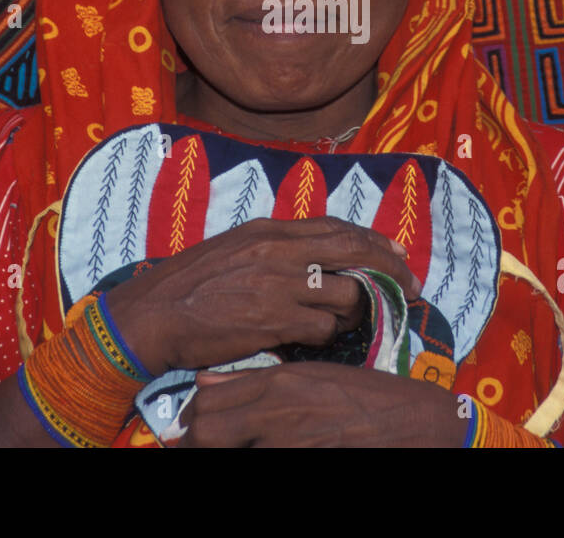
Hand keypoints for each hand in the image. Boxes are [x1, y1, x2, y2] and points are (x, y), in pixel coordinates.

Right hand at [103, 216, 421, 376]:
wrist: (153, 315)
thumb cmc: (190, 284)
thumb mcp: (234, 248)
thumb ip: (275, 247)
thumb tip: (316, 254)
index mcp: (269, 229)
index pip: (338, 227)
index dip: (374, 241)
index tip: (397, 253)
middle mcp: (278, 251)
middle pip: (354, 251)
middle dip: (389, 267)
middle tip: (410, 284)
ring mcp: (277, 285)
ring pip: (346, 293)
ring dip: (356, 309)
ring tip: (351, 319)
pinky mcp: (273, 321)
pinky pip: (322, 328)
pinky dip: (326, 334)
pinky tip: (313, 337)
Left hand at [171, 361, 466, 446]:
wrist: (412, 424)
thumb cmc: (366, 396)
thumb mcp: (311, 375)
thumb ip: (255, 379)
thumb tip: (205, 382)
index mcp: (277, 384)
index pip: (207, 403)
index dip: (193, 419)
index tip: (191, 427)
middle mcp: (276, 414)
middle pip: (205, 432)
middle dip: (196, 442)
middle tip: (196, 445)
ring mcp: (287, 445)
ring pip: (227, 453)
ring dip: (224, 451)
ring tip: (233, 448)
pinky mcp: (301, 462)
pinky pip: (259, 464)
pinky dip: (253, 460)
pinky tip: (261, 453)